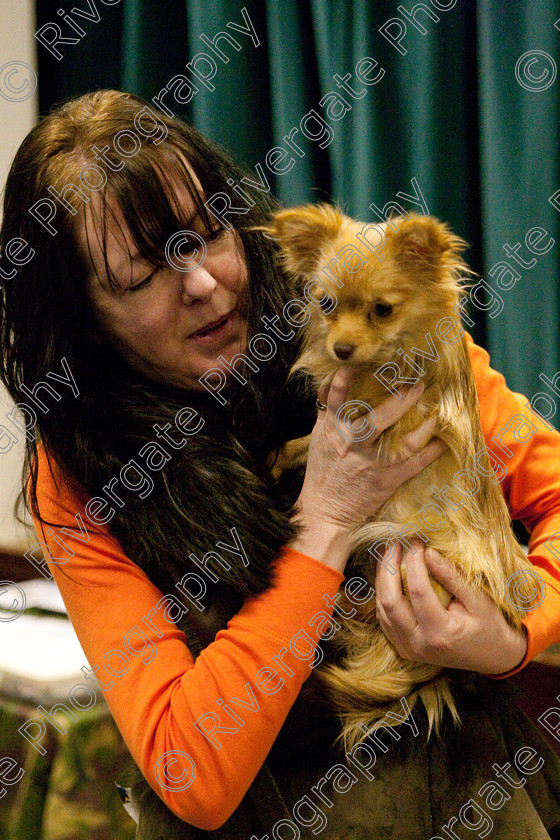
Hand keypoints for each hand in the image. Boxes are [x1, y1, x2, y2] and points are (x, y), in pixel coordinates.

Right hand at [295, 367, 447, 530]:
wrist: (325, 511)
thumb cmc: (322, 472)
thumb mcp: (319, 438)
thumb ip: (327, 412)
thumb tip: (330, 383)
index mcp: (334, 430)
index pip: (336, 400)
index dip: (344, 380)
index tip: (357, 362)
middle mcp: (352, 444)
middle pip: (377, 420)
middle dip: (399, 402)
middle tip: (418, 385)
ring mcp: (371, 463)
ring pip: (401, 442)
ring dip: (422, 426)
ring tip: (436, 411)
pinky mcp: (386, 480)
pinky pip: (414, 464)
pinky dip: (430, 452)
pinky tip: (443, 441)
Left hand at [375, 540, 528, 674]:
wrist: (494, 659)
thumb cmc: (491, 628)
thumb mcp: (480, 601)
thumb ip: (452, 577)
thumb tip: (428, 552)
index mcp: (440, 634)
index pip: (418, 591)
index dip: (414, 562)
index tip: (416, 542)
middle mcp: (418, 645)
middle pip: (390, 601)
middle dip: (388, 568)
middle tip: (394, 543)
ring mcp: (407, 648)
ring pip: (382, 609)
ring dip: (382, 579)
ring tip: (389, 554)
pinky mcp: (403, 647)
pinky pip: (384, 618)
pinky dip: (384, 594)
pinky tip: (389, 575)